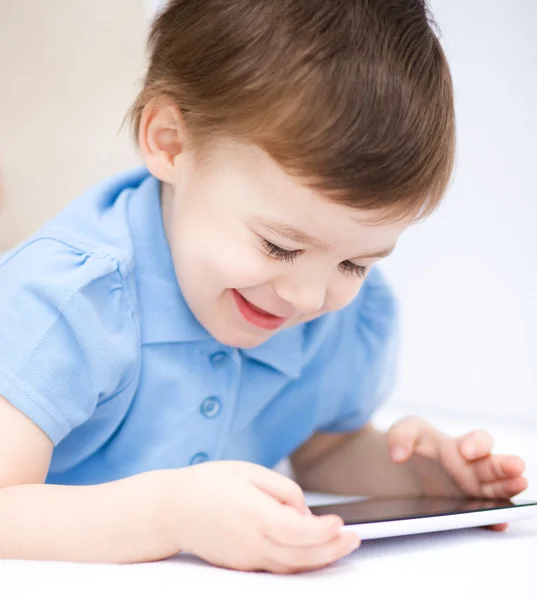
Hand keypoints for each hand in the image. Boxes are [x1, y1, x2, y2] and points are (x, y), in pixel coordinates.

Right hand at [168, 461, 359, 572]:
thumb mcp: (250, 472)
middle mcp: (252, 543)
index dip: (324, 532)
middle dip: (333, 550)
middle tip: (355, 539)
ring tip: (342, 546)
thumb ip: (284, 490)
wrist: (173, 509)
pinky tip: (314, 552)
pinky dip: (300, 564)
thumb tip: (306, 514)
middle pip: (300, 556)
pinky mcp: (242, 565)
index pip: (297, 532)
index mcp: (254, 515)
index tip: (341, 523)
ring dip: (321, 560)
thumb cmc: (211, 483)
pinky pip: (278, 569)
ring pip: (292, 568)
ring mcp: (246, 558)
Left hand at [387, 417, 527, 530]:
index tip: (464, 450)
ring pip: (496, 491)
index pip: (479, 441)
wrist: (400, 471)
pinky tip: (498, 521)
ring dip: (508, 491)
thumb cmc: (410, 446)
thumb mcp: (402, 432)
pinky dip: (492, 519)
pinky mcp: (465, 511)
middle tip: (516, 467)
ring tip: (518, 487)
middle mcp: (472, 469)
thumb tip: (398, 454)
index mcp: (460, 447)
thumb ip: (400, 435)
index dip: (476, 443)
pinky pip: (483, 516)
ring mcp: (471, 492)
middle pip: (495, 467)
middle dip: (506, 467)